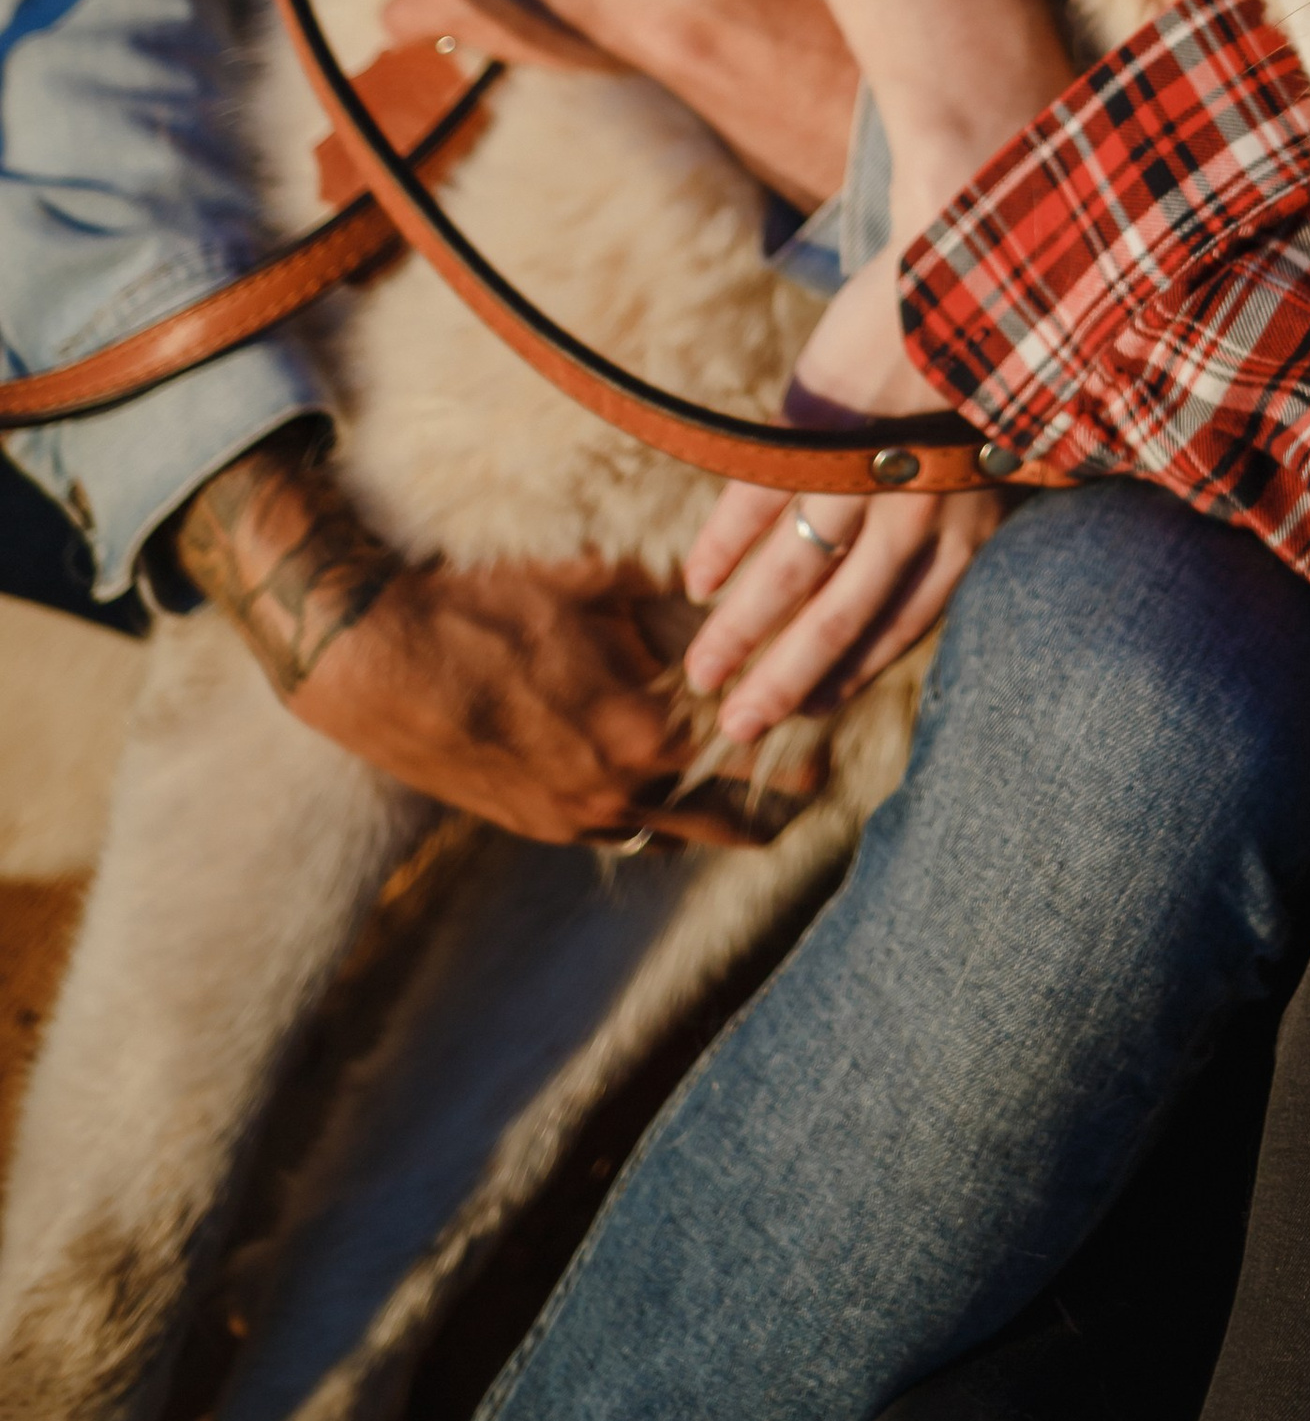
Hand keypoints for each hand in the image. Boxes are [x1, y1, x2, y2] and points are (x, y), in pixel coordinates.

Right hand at [175, 432, 793, 848]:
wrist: (373, 665)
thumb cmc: (481, 611)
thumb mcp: (587, 587)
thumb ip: (660, 609)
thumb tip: (714, 603)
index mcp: (639, 734)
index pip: (743, 743)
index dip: (790, 736)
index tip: (825, 728)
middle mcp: (614, 793)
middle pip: (721, 813)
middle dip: (770, 796)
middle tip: (813, 781)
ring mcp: (572, 820)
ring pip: (670, 831)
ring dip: (713, 818)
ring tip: (758, 810)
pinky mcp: (536, 826)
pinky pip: (619, 833)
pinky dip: (654, 819)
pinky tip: (672, 803)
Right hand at [681, 255, 998, 740]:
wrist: (983, 253)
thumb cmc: (994, 341)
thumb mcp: (999, 432)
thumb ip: (965, 490)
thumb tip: (936, 536)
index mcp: (973, 514)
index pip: (907, 616)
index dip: (855, 665)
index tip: (814, 704)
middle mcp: (923, 508)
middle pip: (842, 615)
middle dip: (785, 677)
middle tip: (740, 726)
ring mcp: (867, 468)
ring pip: (794, 574)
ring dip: (740, 629)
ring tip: (700, 674)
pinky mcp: (820, 425)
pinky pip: (760, 500)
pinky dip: (724, 543)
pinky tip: (695, 579)